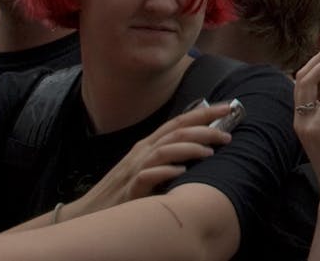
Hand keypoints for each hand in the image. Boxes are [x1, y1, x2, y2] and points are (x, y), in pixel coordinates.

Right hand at [66, 102, 233, 218]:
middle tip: (228, 134)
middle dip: (205, 128)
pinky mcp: (129, 189)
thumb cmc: (123, 190)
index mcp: (149, 145)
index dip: (205, 112)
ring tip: (210, 152)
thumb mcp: (148, 167)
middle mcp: (143, 152)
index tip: (229, 106)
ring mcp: (134, 169)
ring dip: (189, 148)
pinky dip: (165, 172)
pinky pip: (147, 176)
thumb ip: (169, 155)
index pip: (180, 121)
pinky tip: (181, 173)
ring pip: (165, 150)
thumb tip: (203, 146)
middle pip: (177, 132)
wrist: (90, 212)